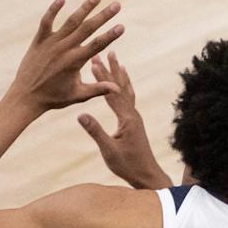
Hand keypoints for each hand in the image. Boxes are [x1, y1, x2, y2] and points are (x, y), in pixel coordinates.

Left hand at [7, 0, 123, 115]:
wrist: (26, 97)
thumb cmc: (54, 98)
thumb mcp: (78, 95)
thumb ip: (98, 89)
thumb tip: (118, 88)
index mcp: (75, 62)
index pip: (97, 45)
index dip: (111, 35)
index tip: (122, 26)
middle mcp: (64, 49)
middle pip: (87, 28)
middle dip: (103, 16)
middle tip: (117, 4)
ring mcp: (51, 43)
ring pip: (70, 21)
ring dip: (84, 8)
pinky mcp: (39, 41)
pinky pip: (46, 22)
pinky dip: (53, 10)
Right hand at [77, 52, 170, 189]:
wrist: (147, 175)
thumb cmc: (128, 166)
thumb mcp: (108, 150)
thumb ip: (95, 131)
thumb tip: (80, 114)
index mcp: (127, 119)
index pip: (111, 93)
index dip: (102, 77)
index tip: (94, 61)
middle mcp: (133, 114)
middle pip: (120, 87)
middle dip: (111, 69)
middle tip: (106, 51)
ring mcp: (135, 117)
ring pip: (126, 90)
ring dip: (119, 74)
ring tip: (115, 59)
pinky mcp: (134, 122)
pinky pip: (128, 98)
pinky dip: (124, 86)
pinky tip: (122, 82)